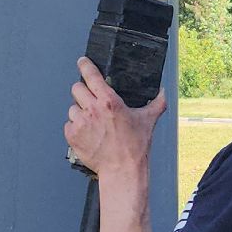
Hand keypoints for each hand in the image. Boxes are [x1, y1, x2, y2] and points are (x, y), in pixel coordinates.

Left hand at [65, 57, 165, 176]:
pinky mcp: (72, 136)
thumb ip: (157, 103)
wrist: (122, 169)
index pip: (91, 76)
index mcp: (109, 102)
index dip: (85, 65)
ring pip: (72, 108)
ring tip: (92, 122)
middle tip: (91, 100)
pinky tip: (87, 133)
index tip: (82, 62)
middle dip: (83, 92)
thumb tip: (163, 93)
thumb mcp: (148, 121)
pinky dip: (75, 127)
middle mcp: (92, 110)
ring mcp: (80, 123)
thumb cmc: (134, 147)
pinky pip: (68, 124)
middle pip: (76, 88)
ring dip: (79, 112)